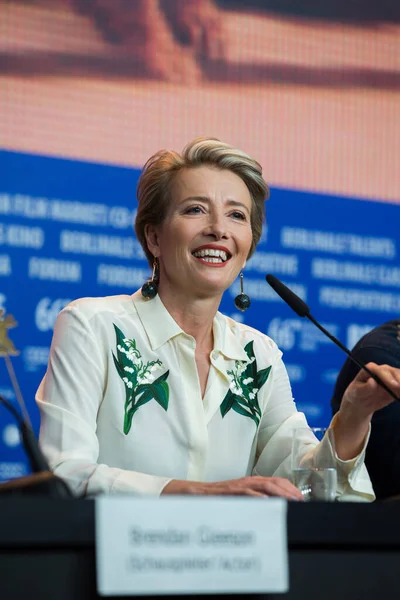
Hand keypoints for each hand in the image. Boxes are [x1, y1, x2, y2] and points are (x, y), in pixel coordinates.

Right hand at [162, 476, 303, 499]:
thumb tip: (267, 512)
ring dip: (278, 493)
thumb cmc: (210, 501)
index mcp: (247, 484)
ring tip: (290, 501)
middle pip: (272, 482)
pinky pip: (243, 493)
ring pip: (261, 486)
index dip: (289, 489)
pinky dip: (256, 497)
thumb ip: (248, 504)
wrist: (185, 495)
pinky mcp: (225, 492)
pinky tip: (266, 504)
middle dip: (288, 491)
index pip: (274, 482)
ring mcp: (235, 486)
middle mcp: (244, 482)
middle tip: (301, 502)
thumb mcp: (233, 502)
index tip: (301, 499)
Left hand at [341, 362, 399, 421]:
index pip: (381, 370)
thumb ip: (365, 388)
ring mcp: (391, 377)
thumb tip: (372, 381)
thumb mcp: (356, 392)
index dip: (388, 377)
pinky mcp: (396, 385)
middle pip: (394, 373)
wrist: (361, 402)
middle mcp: (383, 370)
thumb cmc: (356, 394)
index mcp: (371, 369)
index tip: (394, 385)